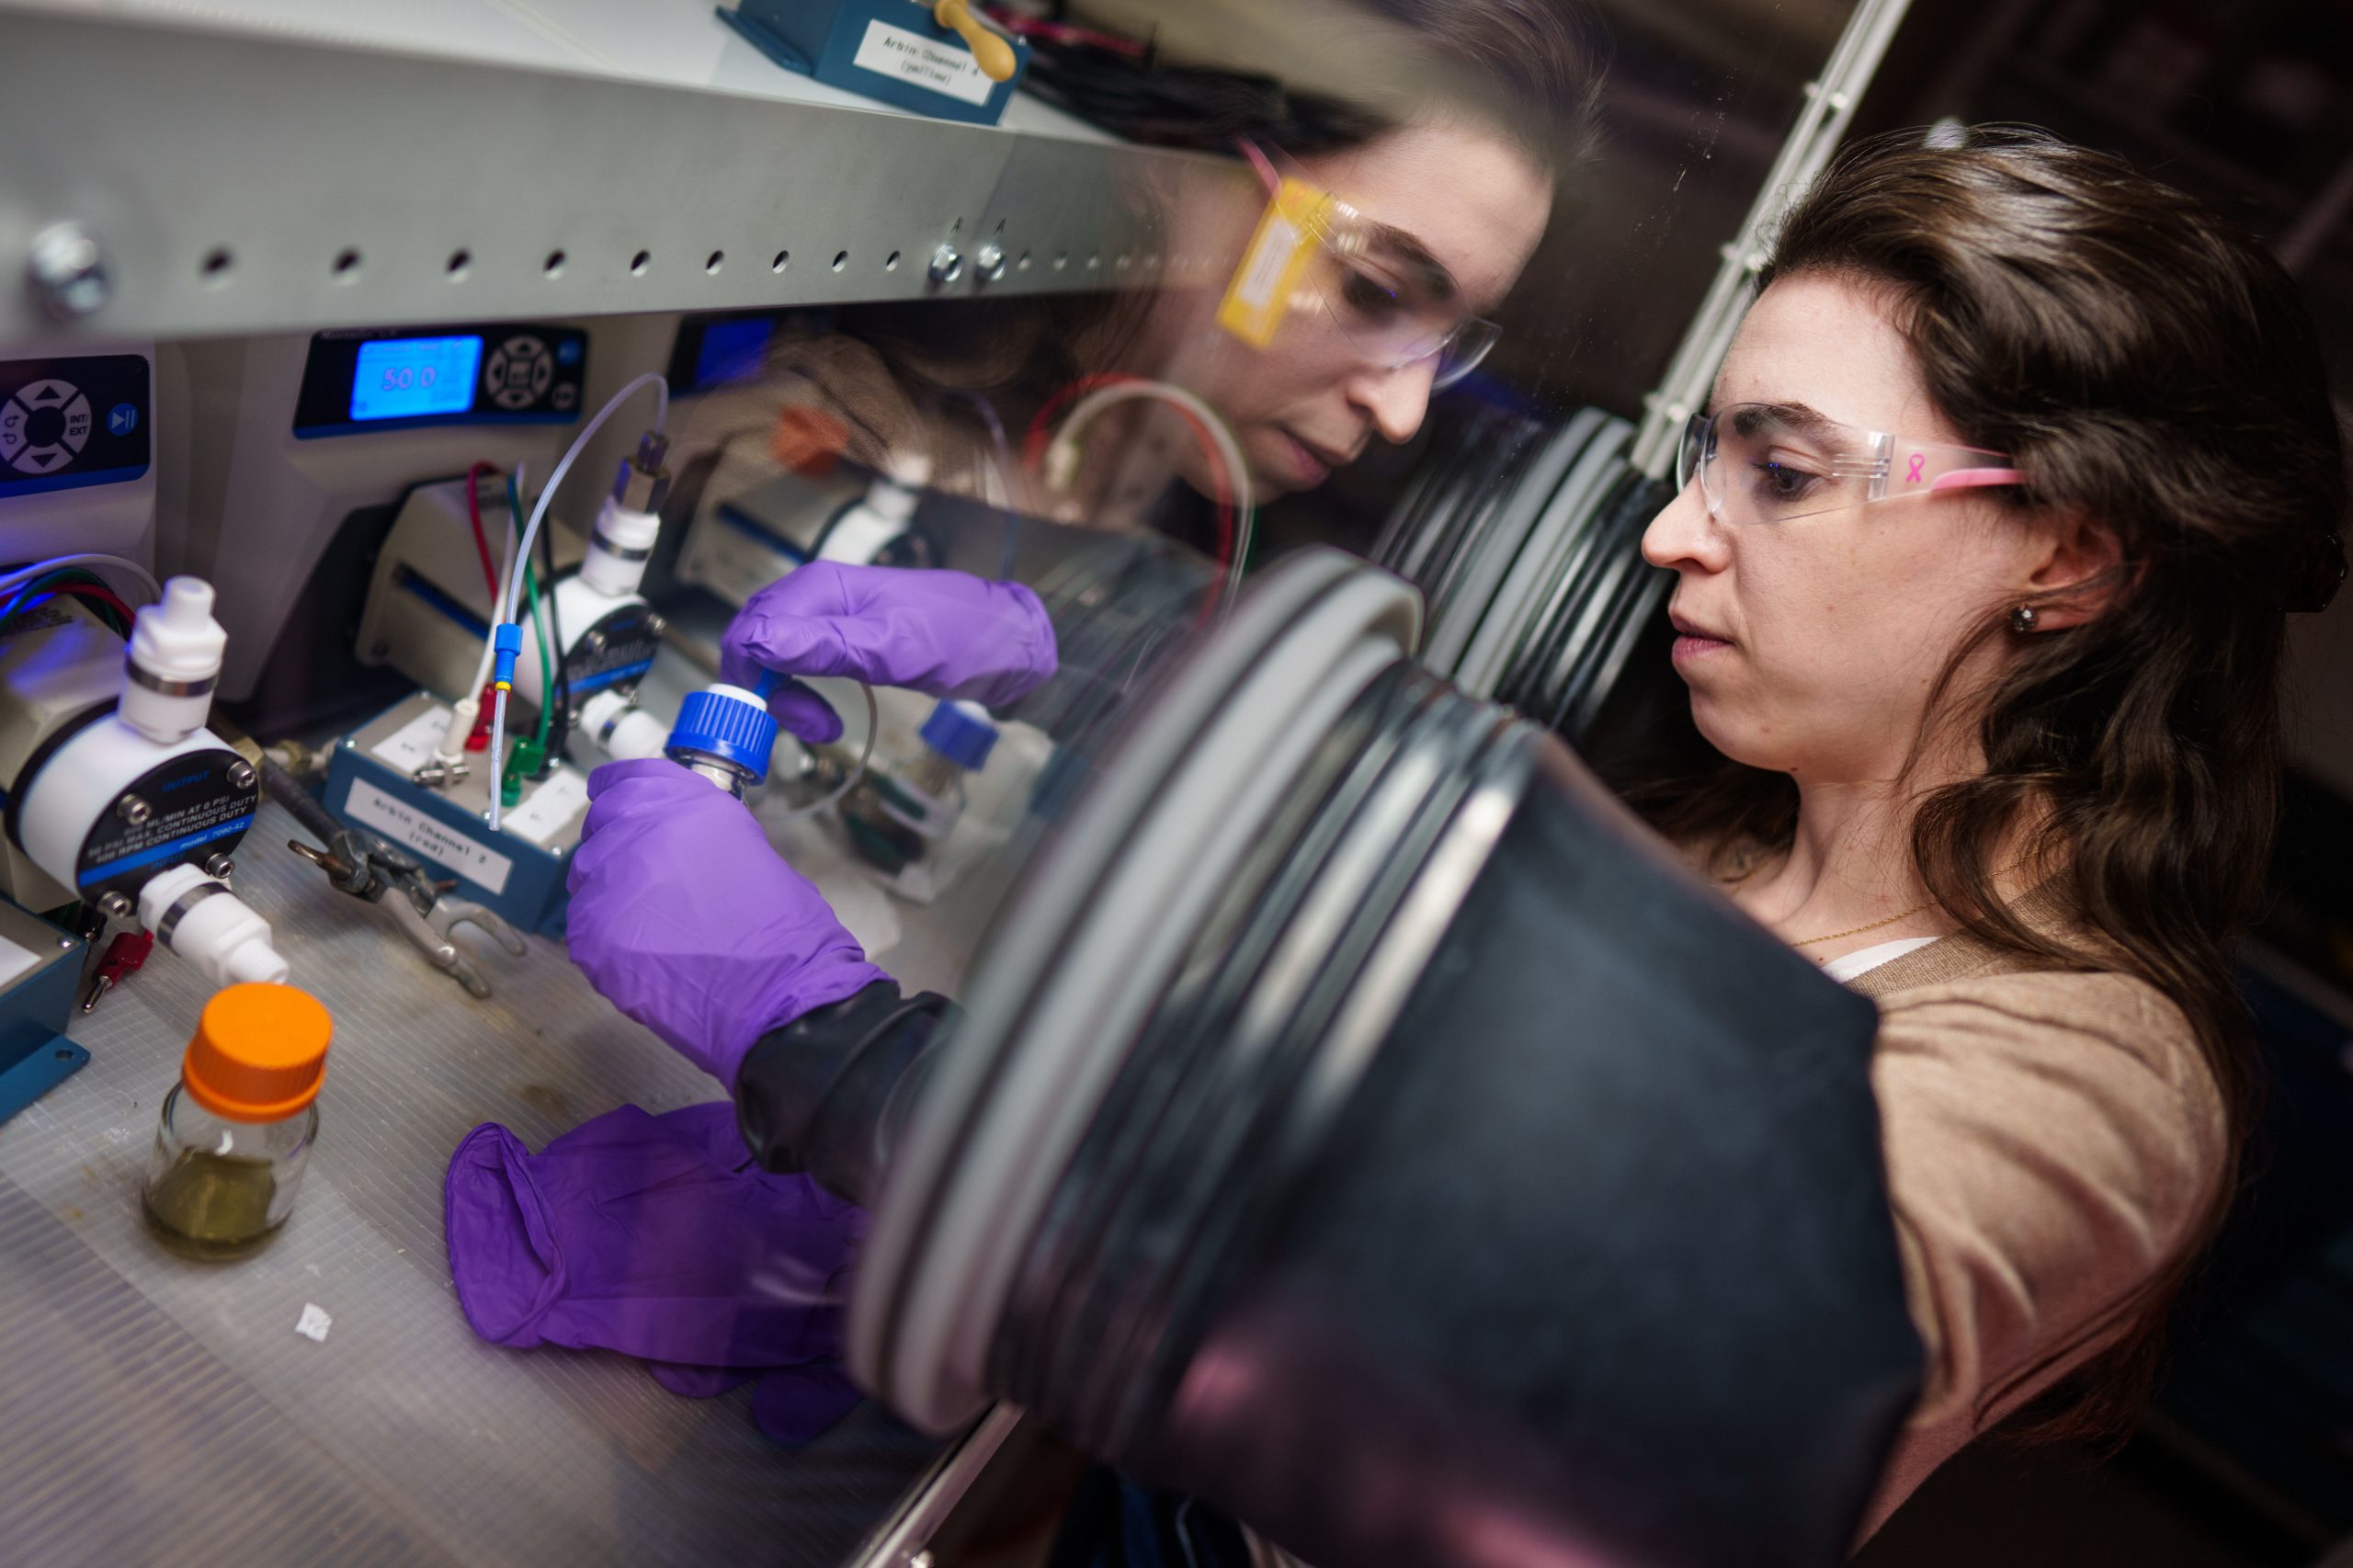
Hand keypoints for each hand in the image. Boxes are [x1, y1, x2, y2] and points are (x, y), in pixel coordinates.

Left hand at [565, 760, 884, 1084]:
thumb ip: (694, 830)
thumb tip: (664, 837)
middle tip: (649, 882)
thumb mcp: (747, 847)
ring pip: (586, 879)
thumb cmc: (783, 932)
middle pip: (601, 828)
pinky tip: (648, 955)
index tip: (618, 805)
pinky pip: (584, 929)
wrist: (783, 995)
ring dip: (611, 895)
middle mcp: (640, 833)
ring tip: (655, 926)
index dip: (620, 795)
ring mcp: (609, 886)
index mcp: (685, 805)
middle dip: (619, 850)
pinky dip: (608, 940)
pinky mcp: (593, 937)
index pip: (623, 780)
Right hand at [721, 561, 1057, 742]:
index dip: (752, 675)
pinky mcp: (844, 644)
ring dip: (787, 699)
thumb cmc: (961, 639)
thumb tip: (757, 642)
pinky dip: (804, 696)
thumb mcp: (892, 647)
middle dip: (769, 691)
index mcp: (821, 588)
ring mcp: (830, 621)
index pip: (751, 628)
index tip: (782, 713)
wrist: (1011, 646)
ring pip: (774, 660)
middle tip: (813, 725)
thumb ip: (824, 645)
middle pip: (756, 644)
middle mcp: (817, 598)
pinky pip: (800, 668)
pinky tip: (828, 718)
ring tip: (825, 727)